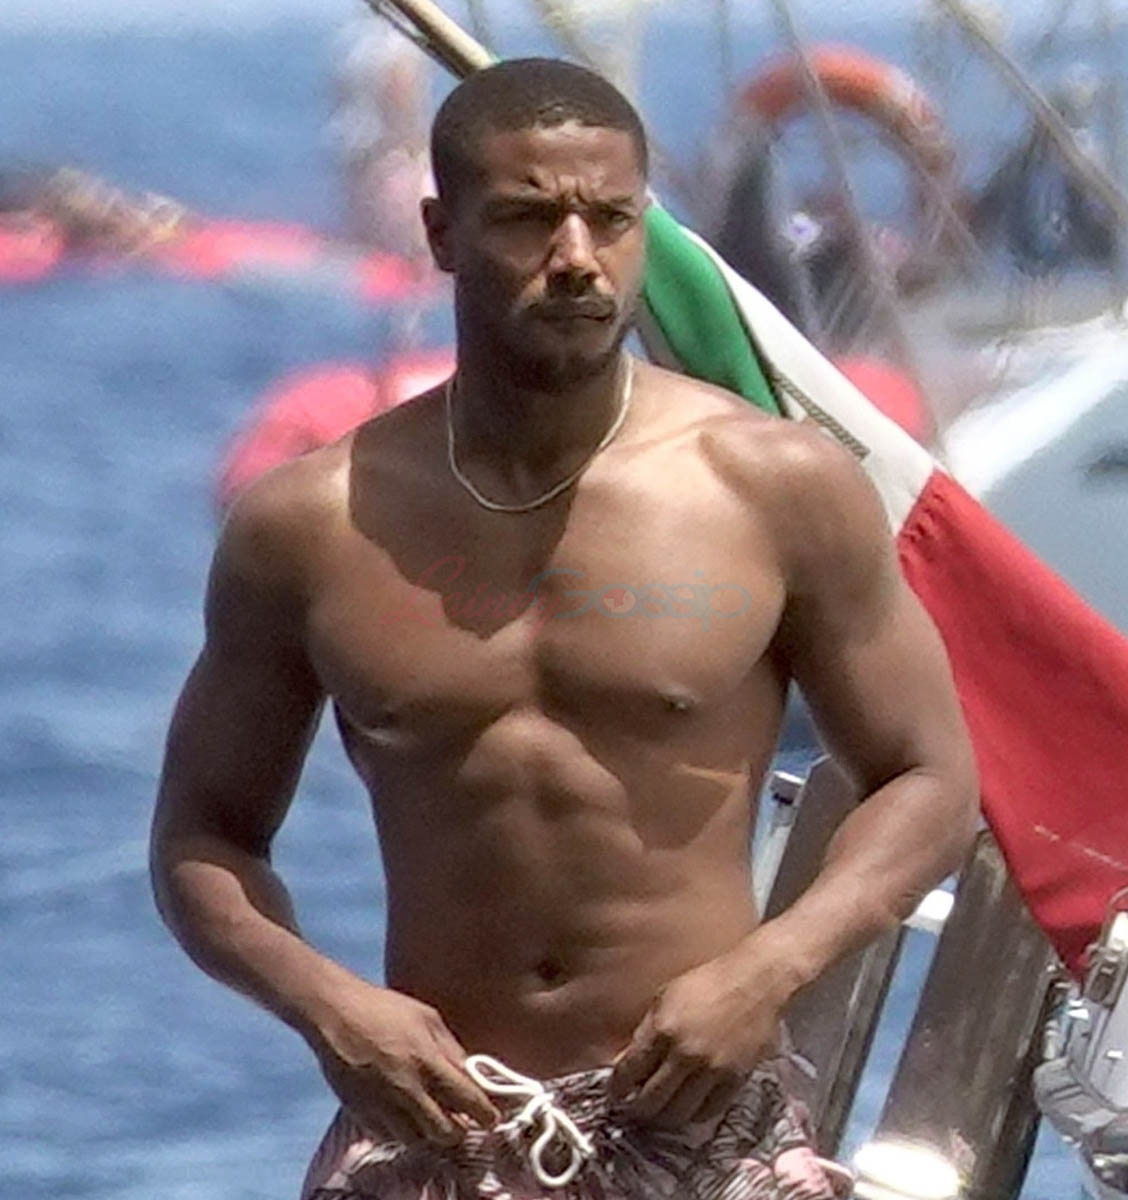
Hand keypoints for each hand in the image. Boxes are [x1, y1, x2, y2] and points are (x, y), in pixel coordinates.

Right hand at [311, 981, 499, 1147]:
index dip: (485, 1113)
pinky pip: (389, 1136)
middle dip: (459, 1130)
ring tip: (432, 1117)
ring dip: (430, 1133)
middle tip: (461, 1120)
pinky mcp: (361, 1113)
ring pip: (417, 1141)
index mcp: (427, 1061)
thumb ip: (452, 1049)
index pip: (468, 1100)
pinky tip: (405, 1113)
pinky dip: (402, 1131)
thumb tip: (471, 1073)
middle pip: (445, 1132)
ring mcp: (382, 1105)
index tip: (490, 1116)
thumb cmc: (384, 1008)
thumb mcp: (428, 1018)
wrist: (336, 1013)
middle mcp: (407, 1089)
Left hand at [608, 949, 790, 1128]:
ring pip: (678, 1114)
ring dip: (663, 1119)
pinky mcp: (734, 1080)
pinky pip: (708, 1112)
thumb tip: (626, 1062)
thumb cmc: (707, 982)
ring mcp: (711, 1070)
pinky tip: (687, 1109)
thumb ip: (645, 1031)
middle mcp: (685, 1054)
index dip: (617, 1088)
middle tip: (632, 1111)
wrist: (755, 982)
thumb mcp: (665, 996)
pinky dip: (693, 1116)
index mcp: (663, 1028)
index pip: (629, 1071)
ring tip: (658, 1115)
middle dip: (636, 1110)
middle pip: (651, 1100)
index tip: (614, 1093)